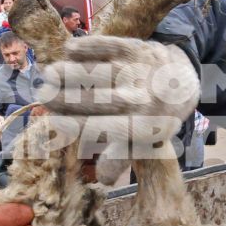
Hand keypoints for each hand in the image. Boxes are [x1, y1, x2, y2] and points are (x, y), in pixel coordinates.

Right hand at [34, 37, 198, 180]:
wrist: (181, 81)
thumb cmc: (151, 117)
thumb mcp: (144, 142)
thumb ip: (121, 158)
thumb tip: (102, 180)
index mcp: (145, 127)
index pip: (106, 129)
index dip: (78, 125)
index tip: (54, 122)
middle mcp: (145, 100)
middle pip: (102, 100)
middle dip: (69, 98)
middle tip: (43, 96)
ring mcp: (142, 73)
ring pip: (104, 72)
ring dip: (73, 72)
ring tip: (49, 74)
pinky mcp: (139, 49)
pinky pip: (113, 46)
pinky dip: (92, 46)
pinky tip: (70, 49)